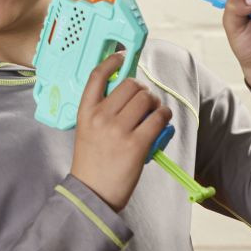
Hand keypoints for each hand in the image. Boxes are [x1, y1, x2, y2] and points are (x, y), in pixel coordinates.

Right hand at [70, 52, 171, 211]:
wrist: (92, 193)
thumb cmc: (92, 162)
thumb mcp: (87, 130)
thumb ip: (102, 111)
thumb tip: (131, 95)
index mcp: (85, 112)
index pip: (97, 76)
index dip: (111, 62)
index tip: (122, 57)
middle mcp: (101, 117)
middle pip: (130, 85)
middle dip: (143, 90)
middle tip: (145, 101)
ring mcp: (118, 130)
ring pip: (147, 99)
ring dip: (156, 103)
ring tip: (155, 114)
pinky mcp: (137, 144)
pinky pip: (159, 118)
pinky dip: (164, 117)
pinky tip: (162, 123)